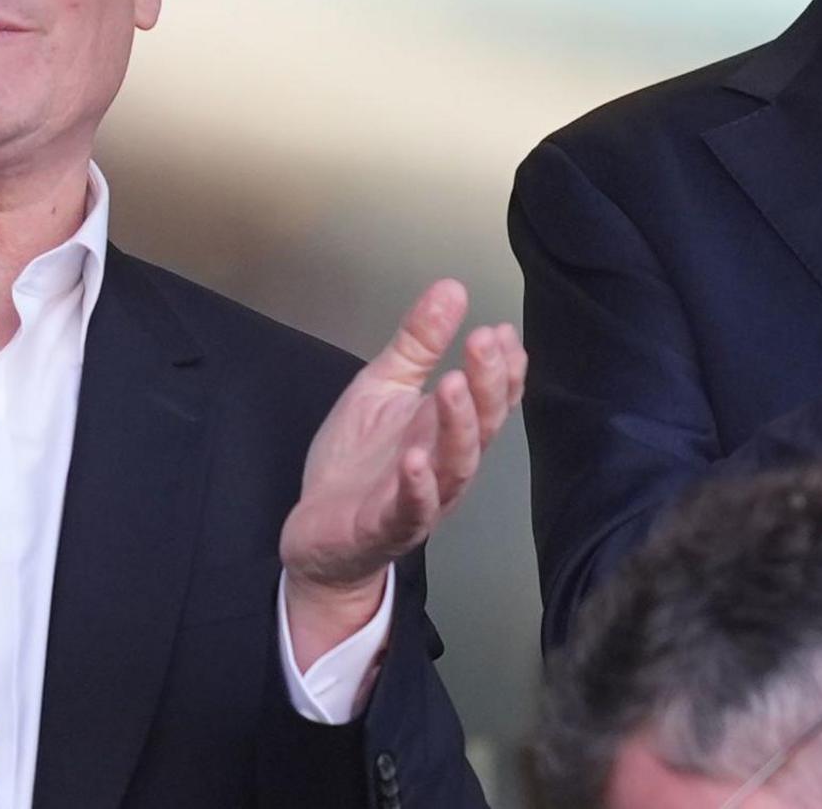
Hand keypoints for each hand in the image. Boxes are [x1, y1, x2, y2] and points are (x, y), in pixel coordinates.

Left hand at [277, 280, 524, 667]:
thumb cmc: (358, 461)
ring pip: (455, 466)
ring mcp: (421, 499)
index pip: (490, 398)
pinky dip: (417, 486)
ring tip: (453, 385)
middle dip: (487, 384)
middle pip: (481, 426)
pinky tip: (414, 459)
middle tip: (484, 341)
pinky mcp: (386, 527)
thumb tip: (452, 288)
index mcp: (447, 429)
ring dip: (458, 426)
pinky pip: (411, 510)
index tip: (502, 332)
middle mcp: (445, 464)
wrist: (318, 533)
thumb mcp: (384, 387)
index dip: (502, 368)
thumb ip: (418, 344)